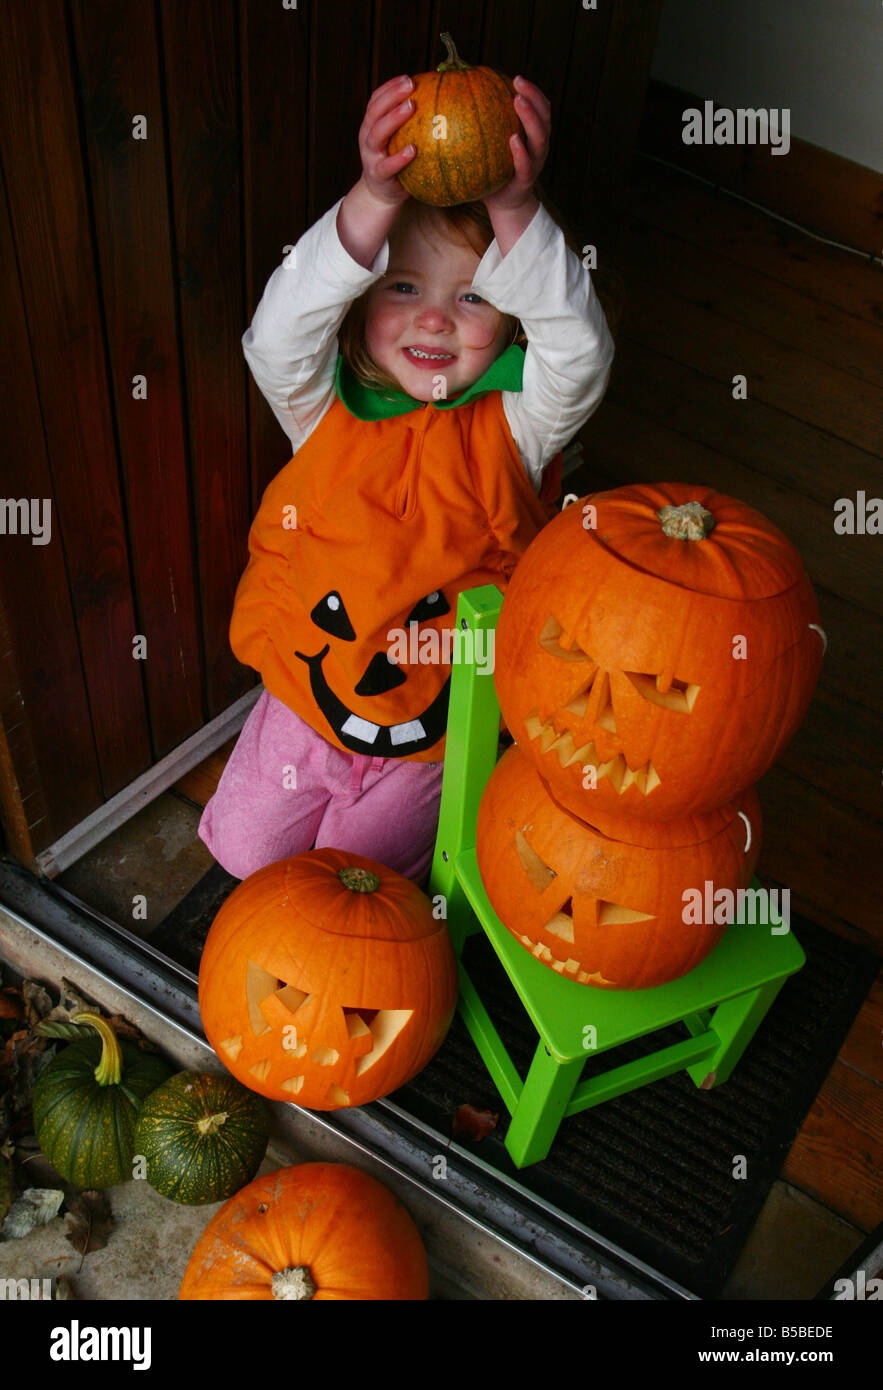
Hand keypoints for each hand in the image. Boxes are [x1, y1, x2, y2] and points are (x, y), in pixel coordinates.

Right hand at [357, 75, 417, 207]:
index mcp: (371, 126)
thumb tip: (440, 102)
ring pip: (377, 134)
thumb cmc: (395, 162)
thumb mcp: (397, 140)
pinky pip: (388, 165)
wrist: (380, 196)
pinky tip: (413, 149)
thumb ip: (410, 124)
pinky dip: (399, 157)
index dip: (389, 87)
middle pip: (375, 112)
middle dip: (391, 95)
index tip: (407, 77)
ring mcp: (371, 157)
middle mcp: (367, 138)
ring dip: (393, 118)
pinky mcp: (378, 175)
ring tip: (411, 106)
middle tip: (410, 84)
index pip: (376, 100)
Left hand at [483, 76, 550, 213]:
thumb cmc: (493, 171)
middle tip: (517, 82)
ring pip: (539, 137)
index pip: (540, 108)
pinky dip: (521, 151)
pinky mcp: (526, 180)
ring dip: (530, 116)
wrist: (503, 205)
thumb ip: (485, 124)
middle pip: (544, 117)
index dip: (533, 91)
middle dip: (533, 96)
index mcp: (533, 135)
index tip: (516, 78)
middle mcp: (538, 147)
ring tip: (517, 100)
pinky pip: (525, 164)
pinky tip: (513, 139)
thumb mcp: (491, 145)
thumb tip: (457, 99)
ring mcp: (534, 163)